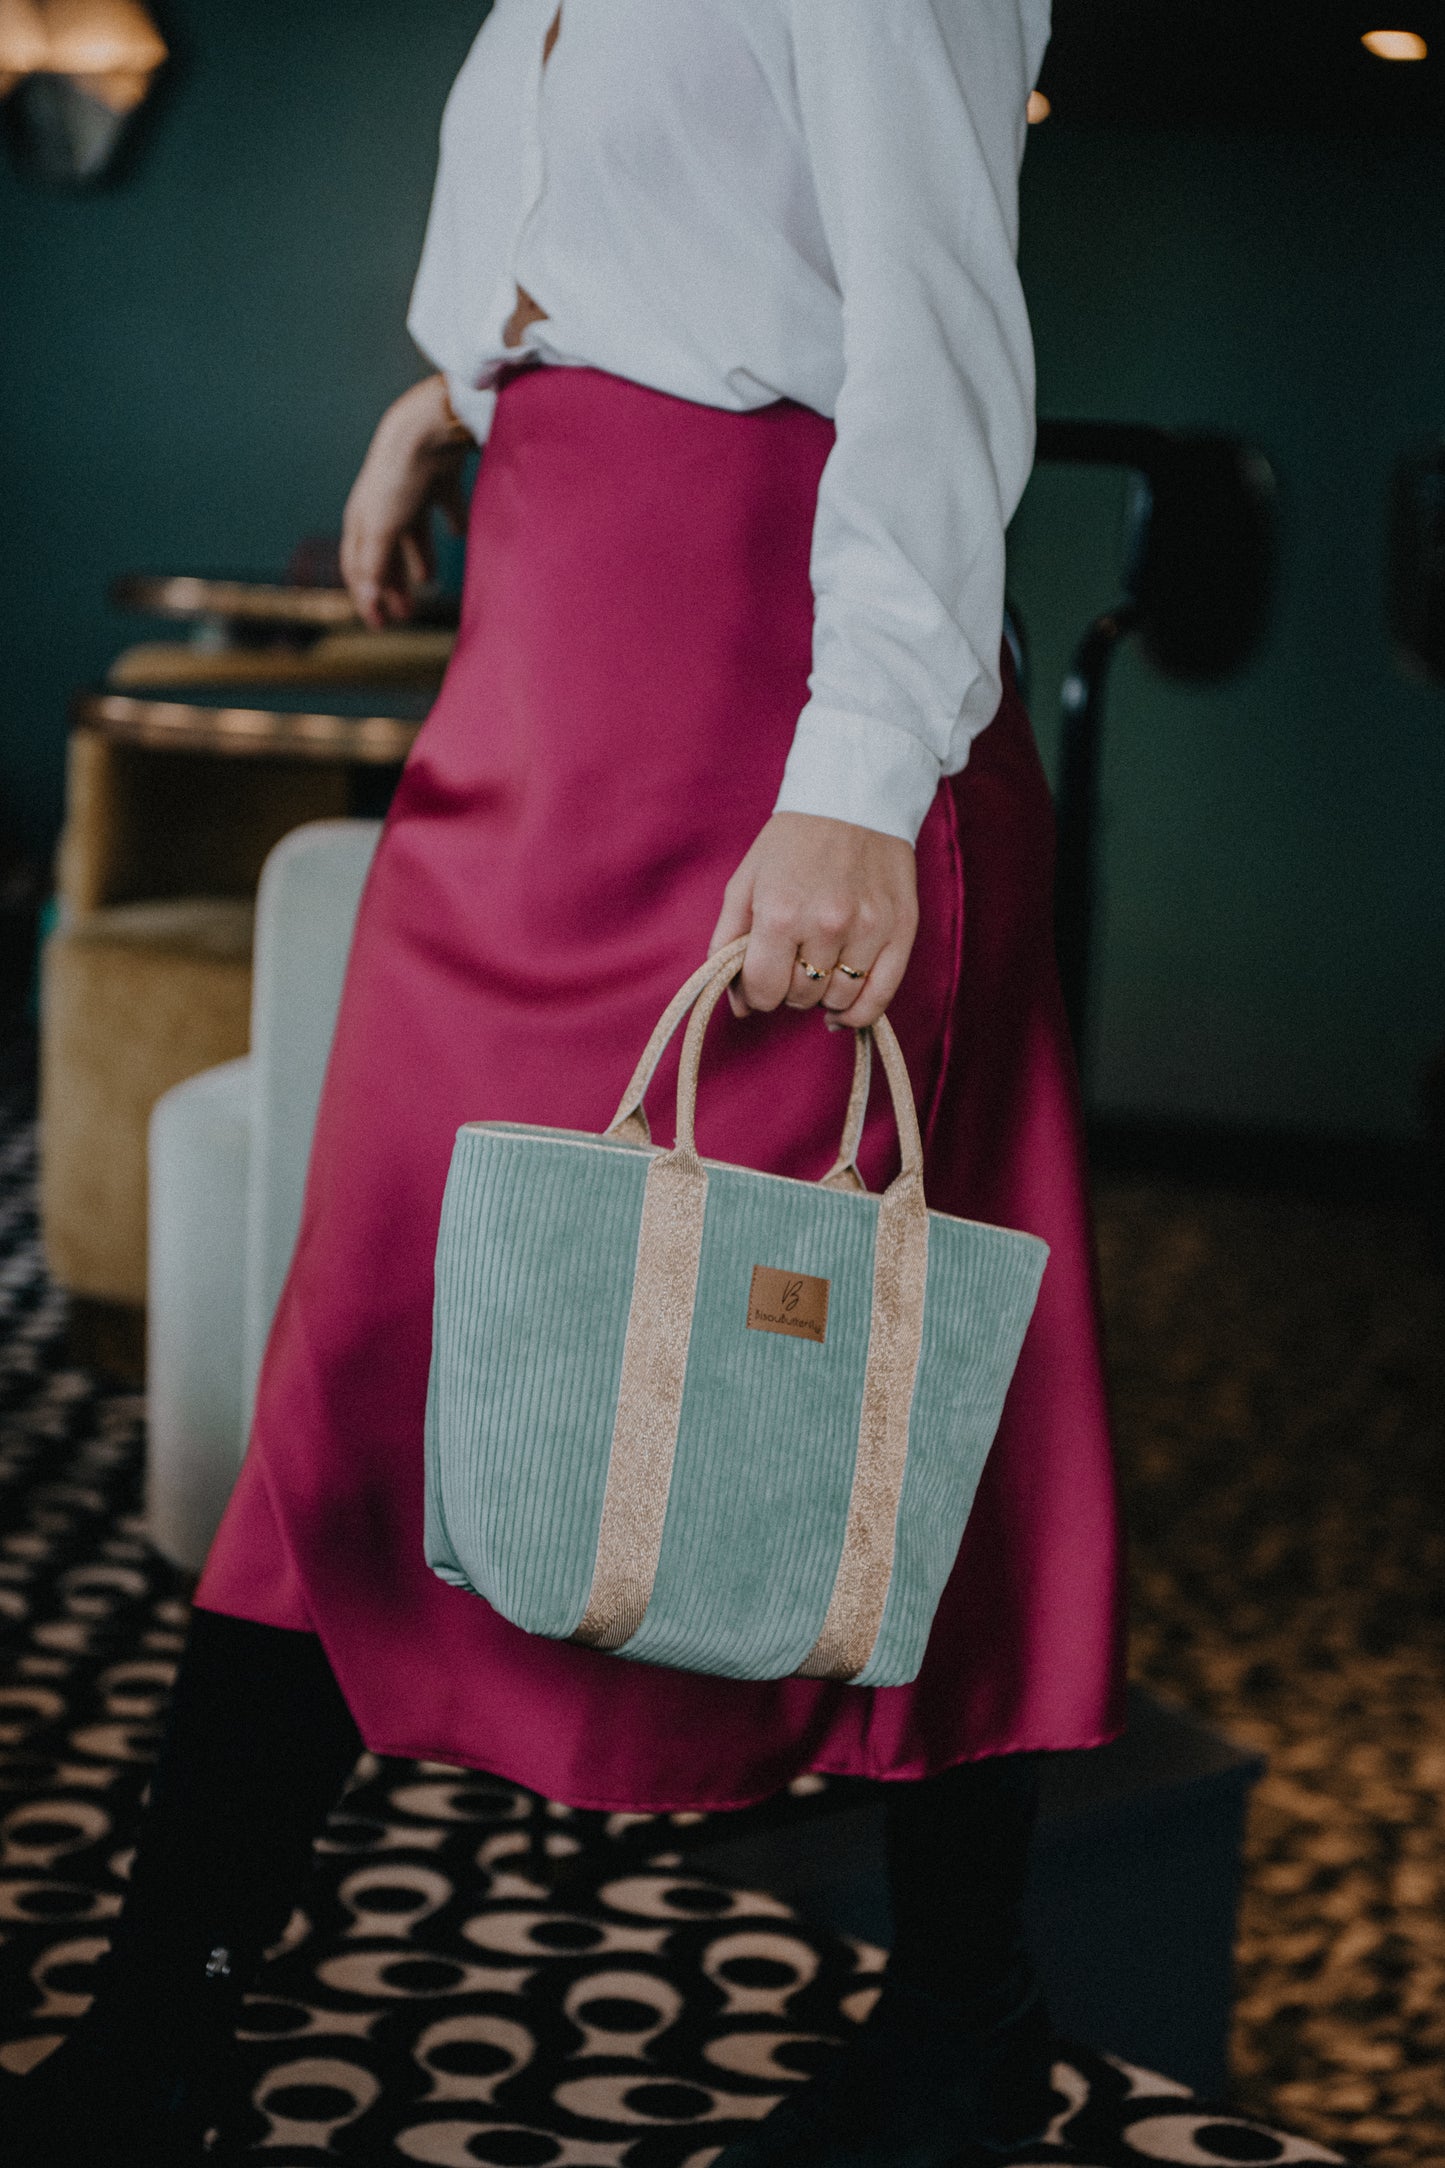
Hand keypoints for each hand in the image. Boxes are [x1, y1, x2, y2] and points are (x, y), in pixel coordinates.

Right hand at [340, 375, 471, 627]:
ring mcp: (410, 492)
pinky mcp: (439, 479)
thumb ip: (377, 566)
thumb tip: (369, 603)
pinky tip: (459, 534)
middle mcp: (383, 505)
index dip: (366, 596)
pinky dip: (451, 522)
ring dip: (419, 560)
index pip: (357, 565)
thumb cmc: (398, 480)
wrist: (428, 429)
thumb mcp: (383, 529)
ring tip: (431, 582)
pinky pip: (445, 506)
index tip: (379, 625)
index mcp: (362, 518)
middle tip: (407, 614)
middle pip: (385, 554)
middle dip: (393, 584)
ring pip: (412, 534)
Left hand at [709, 812, 917, 1029]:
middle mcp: (826, 925)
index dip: (757, 993)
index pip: (763, 991)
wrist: (853, 799)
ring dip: (822, 995)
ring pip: (838, 1000)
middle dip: (788, 988)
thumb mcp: (744, 884)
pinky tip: (843, 1008)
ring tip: (819, 970)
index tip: (762, 979)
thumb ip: (728, 945)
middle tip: (792, 961)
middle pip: (800, 997)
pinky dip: (858, 1012)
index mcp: (781, 913)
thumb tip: (740, 1006)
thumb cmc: (792, 843)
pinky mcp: (900, 931)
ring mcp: (868, 930)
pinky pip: (879, 998)